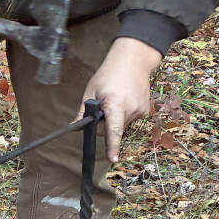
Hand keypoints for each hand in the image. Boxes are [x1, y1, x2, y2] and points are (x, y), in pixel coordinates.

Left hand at [78, 37, 162, 158]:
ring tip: (115, 99)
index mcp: (115, 104)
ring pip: (120, 126)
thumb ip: (84, 111)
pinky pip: (128, 120)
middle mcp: (130, 109)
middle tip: (102, 107)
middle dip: (103, 124)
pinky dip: (123, 115)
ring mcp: (140, 111)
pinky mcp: (144, 111)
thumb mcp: (91, 90)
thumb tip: (75, 126)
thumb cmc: (110, 73)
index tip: (113, 159)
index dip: (112, 146)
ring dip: (114, 119)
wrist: (134, 59)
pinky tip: (124, 100)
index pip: (113, 129)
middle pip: (112, 130)